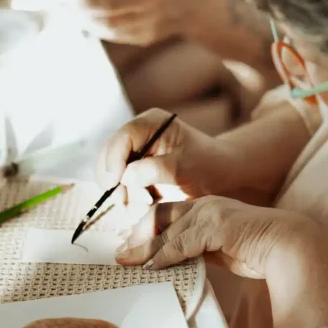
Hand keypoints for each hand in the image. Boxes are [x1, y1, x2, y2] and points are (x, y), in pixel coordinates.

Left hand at [80, 0, 205, 46]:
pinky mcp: (146, 37)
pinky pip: (115, 35)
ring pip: (109, 24)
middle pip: (107, 6)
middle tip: (64, 3)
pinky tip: (87, 22)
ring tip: (71, 14)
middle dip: (81, 5)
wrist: (187, 5)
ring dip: (85, 20)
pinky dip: (97, 29)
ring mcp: (148, 21)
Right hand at [96, 109, 236, 200]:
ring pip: (110, 172)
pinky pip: (119, 184)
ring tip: (143, 203)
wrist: (218, 177)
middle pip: (109, 154)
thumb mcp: (185, 167)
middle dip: (113, 179)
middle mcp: (138, 135)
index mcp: (151, 124)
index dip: (114, 160)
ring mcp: (134, 153)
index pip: (123, 138)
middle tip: (125, 202)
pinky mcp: (134, 171)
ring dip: (120, 191)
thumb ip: (155, 170)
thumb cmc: (207, 166)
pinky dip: (127, 197)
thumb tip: (125, 176)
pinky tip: (145, 204)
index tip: (115, 184)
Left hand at [115, 196, 301, 277]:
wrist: (288, 246)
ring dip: (145, 249)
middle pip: (159, 217)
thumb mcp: (222, 248)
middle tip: (120, 253)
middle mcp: (205, 206)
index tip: (129, 244)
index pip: (166, 213)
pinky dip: (164, 256)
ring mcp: (211, 214)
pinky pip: (182, 243)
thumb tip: (177, 261)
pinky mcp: (217, 228)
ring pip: (167, 231)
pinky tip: (153, 268)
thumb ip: (200, 249)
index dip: (145, 228)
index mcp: (206, 207)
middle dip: (136, 235)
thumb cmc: (260, 250)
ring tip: (128, 263)